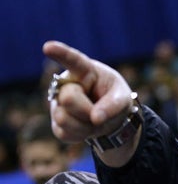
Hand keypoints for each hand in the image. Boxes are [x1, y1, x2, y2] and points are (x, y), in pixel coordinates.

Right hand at [42, 40, 139, 166]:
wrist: (111, 119)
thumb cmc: (115, 99)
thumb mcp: (123, 98)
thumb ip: (113, 105)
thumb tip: (95, 119)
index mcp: (84, 70)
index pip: (72, 60)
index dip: (60, 53)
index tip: (48, 47)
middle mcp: (66, 84)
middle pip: (68, 98)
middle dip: (87, 110)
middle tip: (99, 113)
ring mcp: (57, 103)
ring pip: (63, 118)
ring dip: (86, 126)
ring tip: (94, 120)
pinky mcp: (56, 122)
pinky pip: (63, 132)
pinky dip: (81, 135)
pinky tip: (86, 128)